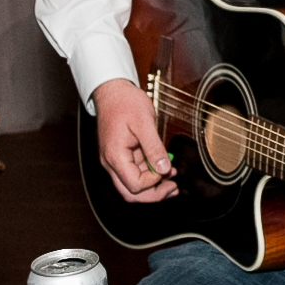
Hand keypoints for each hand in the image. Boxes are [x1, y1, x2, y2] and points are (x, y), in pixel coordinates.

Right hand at [93, 78, 176, 201]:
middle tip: (173, 188)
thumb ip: (154, 147)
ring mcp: (115, 160)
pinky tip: (163, 169)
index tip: (166, 168)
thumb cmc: (124, 102)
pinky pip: (134, 173)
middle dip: (153, 194)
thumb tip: (164, 168)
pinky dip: (149, 175)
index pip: (134, 185)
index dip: (153, 182)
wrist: (112, 91)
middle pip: (131, 193)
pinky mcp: (121, 156)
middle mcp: (111, 162)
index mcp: (115, 156)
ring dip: (153, 186)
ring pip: (132, 186)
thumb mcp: (144, 122)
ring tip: (172, 180)